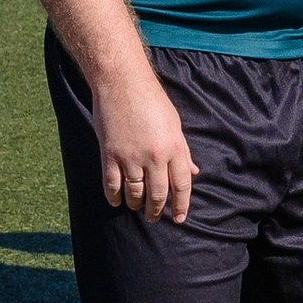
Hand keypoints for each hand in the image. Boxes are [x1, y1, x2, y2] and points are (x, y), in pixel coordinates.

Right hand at [94, 66, 197, 224]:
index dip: (182, 205)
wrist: (122, 84)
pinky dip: (114, 197)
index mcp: (174, 147)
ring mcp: (130, 157)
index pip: (182, 184)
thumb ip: (183, 151)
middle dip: (158, 210)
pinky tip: (117, 202)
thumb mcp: (175, 125)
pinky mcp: (109, 155)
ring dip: (136, 205)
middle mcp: (154, 156)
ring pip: (134, 193)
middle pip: (158, 193)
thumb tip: (192, 173)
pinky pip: (111, 184)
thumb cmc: (152, 101)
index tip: (180, 218)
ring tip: (137, 209)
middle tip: (155, 218)